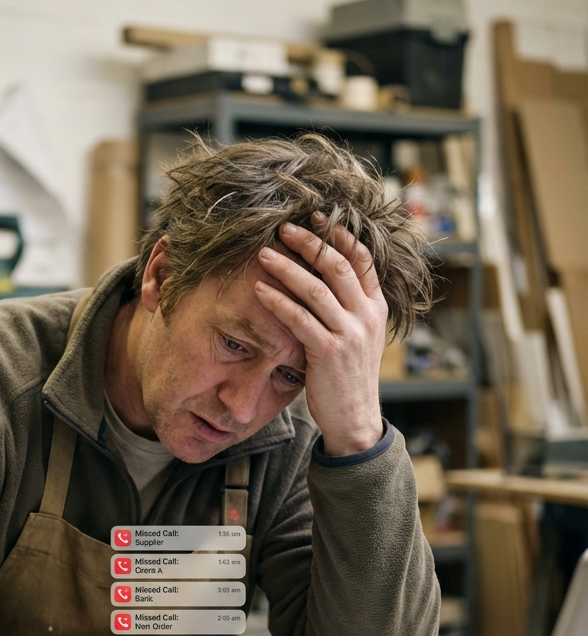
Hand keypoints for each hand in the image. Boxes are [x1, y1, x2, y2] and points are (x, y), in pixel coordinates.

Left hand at [255, 219, 386, 456]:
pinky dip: (277, 300)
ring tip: (264, 253)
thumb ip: (350, 308)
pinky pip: (299, 318)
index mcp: (376, 308)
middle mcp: (366, 316)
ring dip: (287, 266)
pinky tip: (259, 290)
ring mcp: (349, 333)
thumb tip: (326, 278)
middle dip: (309, 242)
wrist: (355, 418)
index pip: (361, 260)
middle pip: (337, 265)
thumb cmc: (349, 376)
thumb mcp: (360, 337)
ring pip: (316, 288)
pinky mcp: (328, 351)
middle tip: (284, 226)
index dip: (339, 236)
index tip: (318, 218)